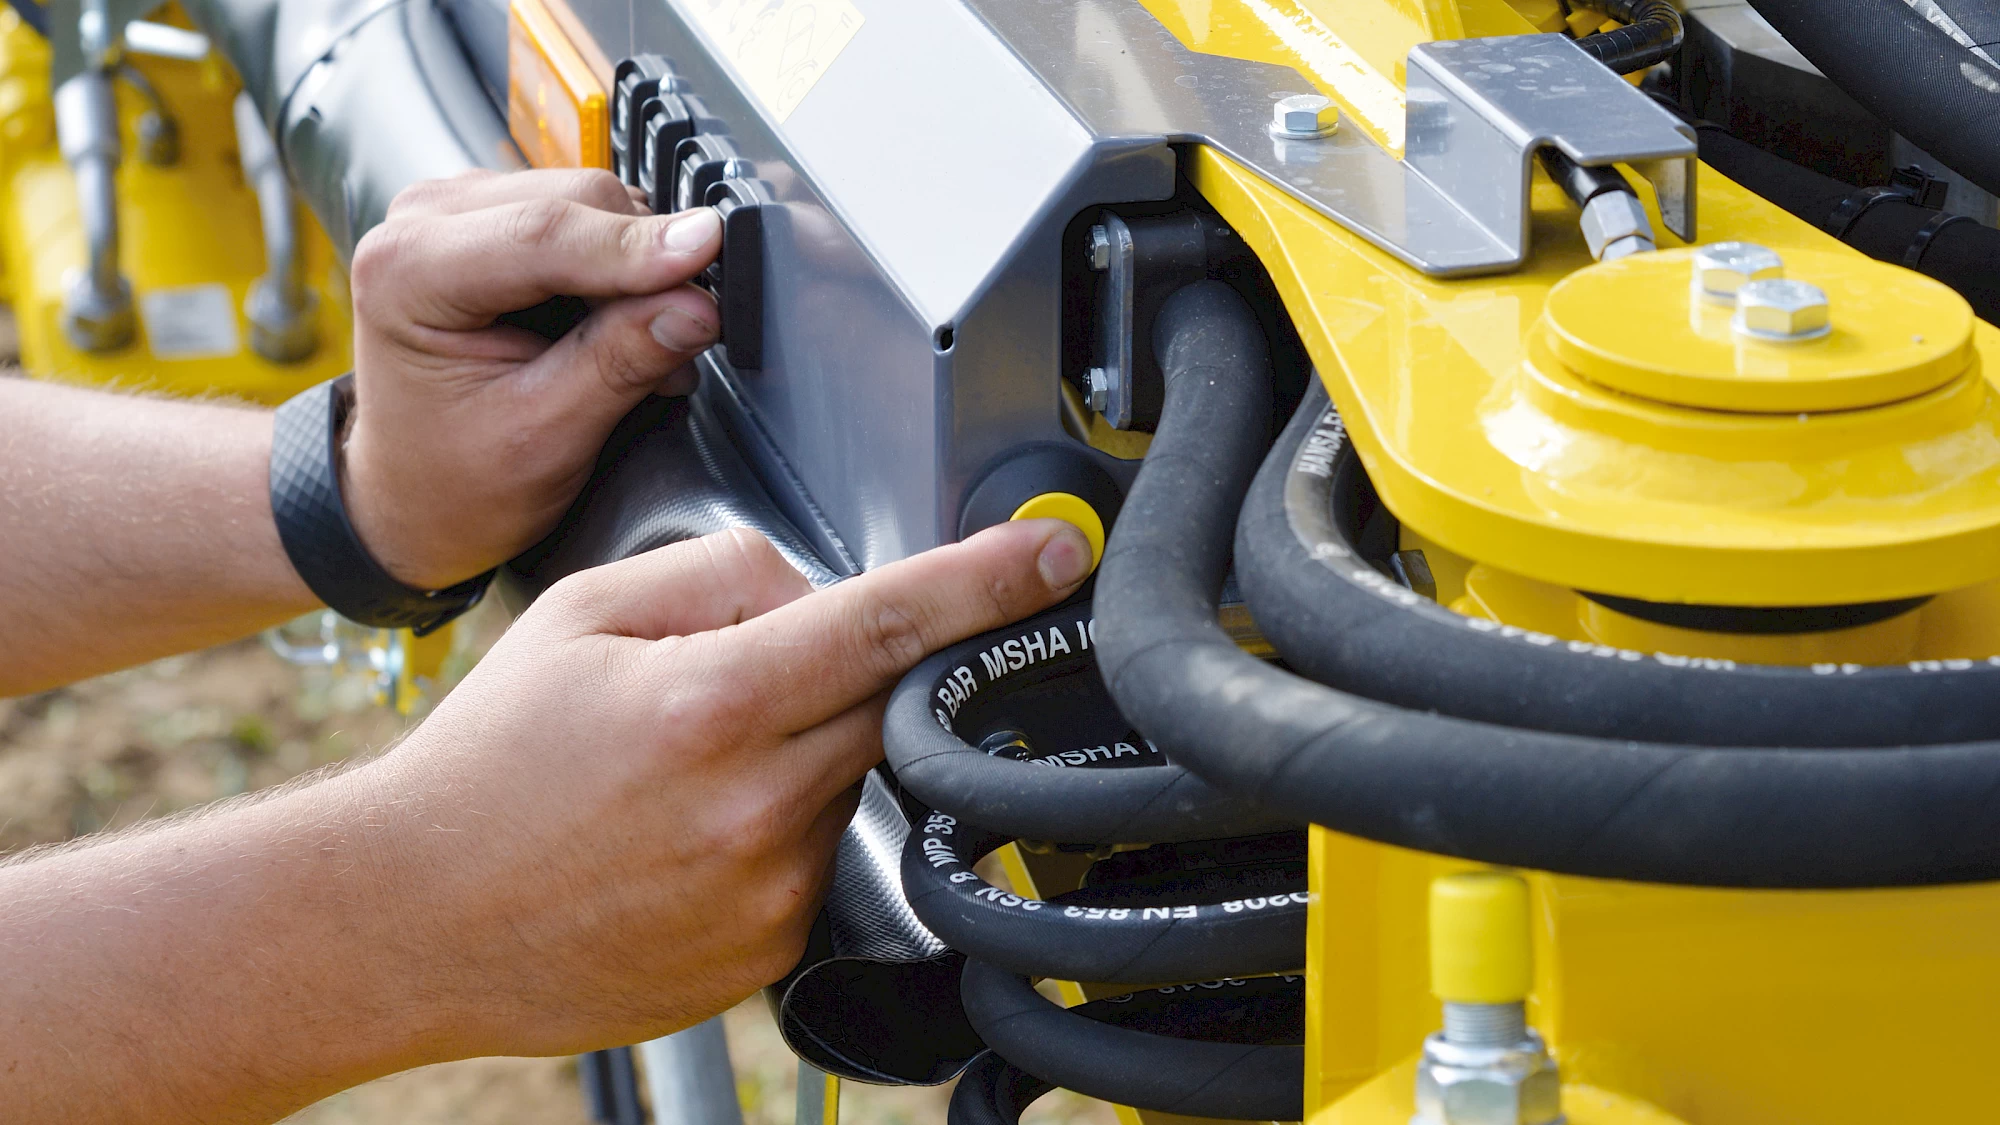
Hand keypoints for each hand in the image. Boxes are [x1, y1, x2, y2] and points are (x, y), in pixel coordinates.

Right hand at [0, 518, 1092, 1122]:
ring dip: (807, 755)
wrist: (409, 918)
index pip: (886, 625)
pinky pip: (825, 859)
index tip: (1054, 556)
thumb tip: (815, 584)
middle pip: (885, 704)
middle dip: (851, 675)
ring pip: (854, 780)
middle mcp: (753, 807)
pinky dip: (783, 827)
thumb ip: (721, 571)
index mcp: (709, 705)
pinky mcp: (771, 951)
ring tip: (686, 773)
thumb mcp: (582, 615)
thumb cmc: (485, 763)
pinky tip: (687, 836)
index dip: (985, 580)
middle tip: (746, 683)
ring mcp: (769, 892)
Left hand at [342, 168, 723, 588]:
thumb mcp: (545, 437)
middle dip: (646, 264)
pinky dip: (622, 268)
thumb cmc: (454, 479)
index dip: (636, 244)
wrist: (414, 498)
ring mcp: (459, 212)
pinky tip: (619, 326)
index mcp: (407, 271)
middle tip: (682, 339)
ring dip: (638, 269)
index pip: (544, 234)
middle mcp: (423, 221)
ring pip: (591, 203)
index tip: (709, 250)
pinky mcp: (496, 219)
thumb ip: (620, 363)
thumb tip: (695, 306)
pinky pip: (587, 218)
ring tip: (640, 348)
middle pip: (577, 203)